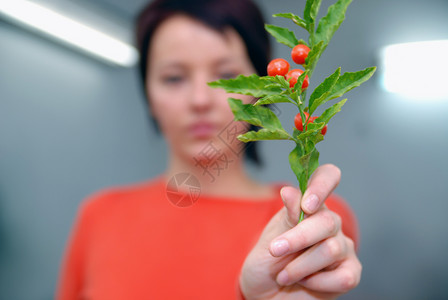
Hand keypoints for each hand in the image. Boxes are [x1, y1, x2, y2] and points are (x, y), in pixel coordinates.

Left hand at [239, 164, 360, 298]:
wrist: (265, 294)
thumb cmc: (268, 262)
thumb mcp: (271, 237)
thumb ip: (287, 216)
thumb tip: (290, 190)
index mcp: (310, 206)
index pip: (327, 177)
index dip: (322, 185)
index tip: (307, 205)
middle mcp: (330, 224)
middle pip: (327, 221)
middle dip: (298, 238)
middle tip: (275, 250)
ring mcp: (343, 248)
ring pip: (331, 249)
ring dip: (300, 266)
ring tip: (283, 275)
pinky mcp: (350, 273)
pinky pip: (344, 277)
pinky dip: (317, 283)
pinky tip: (305, 283)